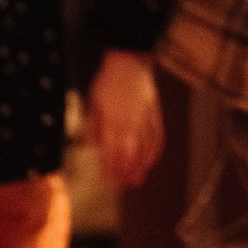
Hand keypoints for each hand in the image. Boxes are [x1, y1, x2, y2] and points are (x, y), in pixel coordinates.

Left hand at [86, 50, 163, 189]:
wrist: (129, 61)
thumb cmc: (108, 80)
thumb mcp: (93, 102)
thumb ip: (92, 126)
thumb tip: (90, 145)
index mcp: (112, 121)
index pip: (111, 152)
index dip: (109, 168)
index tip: (108, 180)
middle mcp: (129, 123)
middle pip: (128, 155)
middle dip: (124, 173)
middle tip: (122, 186)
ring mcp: (144, 119)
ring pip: (143, 149)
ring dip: (140, 166)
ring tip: (137, 181)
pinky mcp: (155, 114)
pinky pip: (157, 137)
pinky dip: (154, 151)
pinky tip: (151, 160)